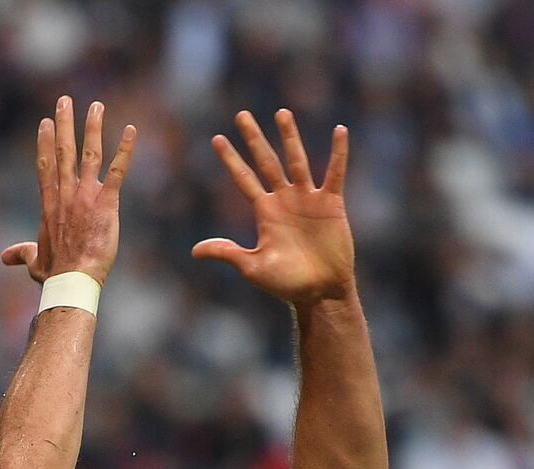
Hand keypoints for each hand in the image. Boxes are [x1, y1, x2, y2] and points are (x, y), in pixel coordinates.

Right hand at [1, 96, 136, 285]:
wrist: (72, 279)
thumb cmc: (54, 274)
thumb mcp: (33, 262)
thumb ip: (21, 253)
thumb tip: (4, 257)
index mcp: (50, 204)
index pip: (45, 166)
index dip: (44, 143)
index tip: (45, 123)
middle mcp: (65, 194)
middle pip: (62, 151)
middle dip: (64, 124)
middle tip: (65, 100)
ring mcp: (85, 196)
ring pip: (88, 153)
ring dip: (91, 127)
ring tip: (95, 105)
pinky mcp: (105, 202)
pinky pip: (117, 170)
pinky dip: (125, 150)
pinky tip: (131, 130)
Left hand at [192, 109, 354, 303]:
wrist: (321, 291)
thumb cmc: (287, 283)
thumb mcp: (253, 268)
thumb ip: (228, 253)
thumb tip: (194, 251)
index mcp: (264, 212)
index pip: (244, 178)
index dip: (230, 159)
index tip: (216, 139)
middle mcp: (284, 200)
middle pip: (266, 161)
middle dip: (254, 138)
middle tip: (241, 115)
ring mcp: (307, 199)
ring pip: (297, 160)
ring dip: (290, 137)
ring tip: (282, 113)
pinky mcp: (331, 204)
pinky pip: (335, 173)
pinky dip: (338, 153)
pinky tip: (340, 131)